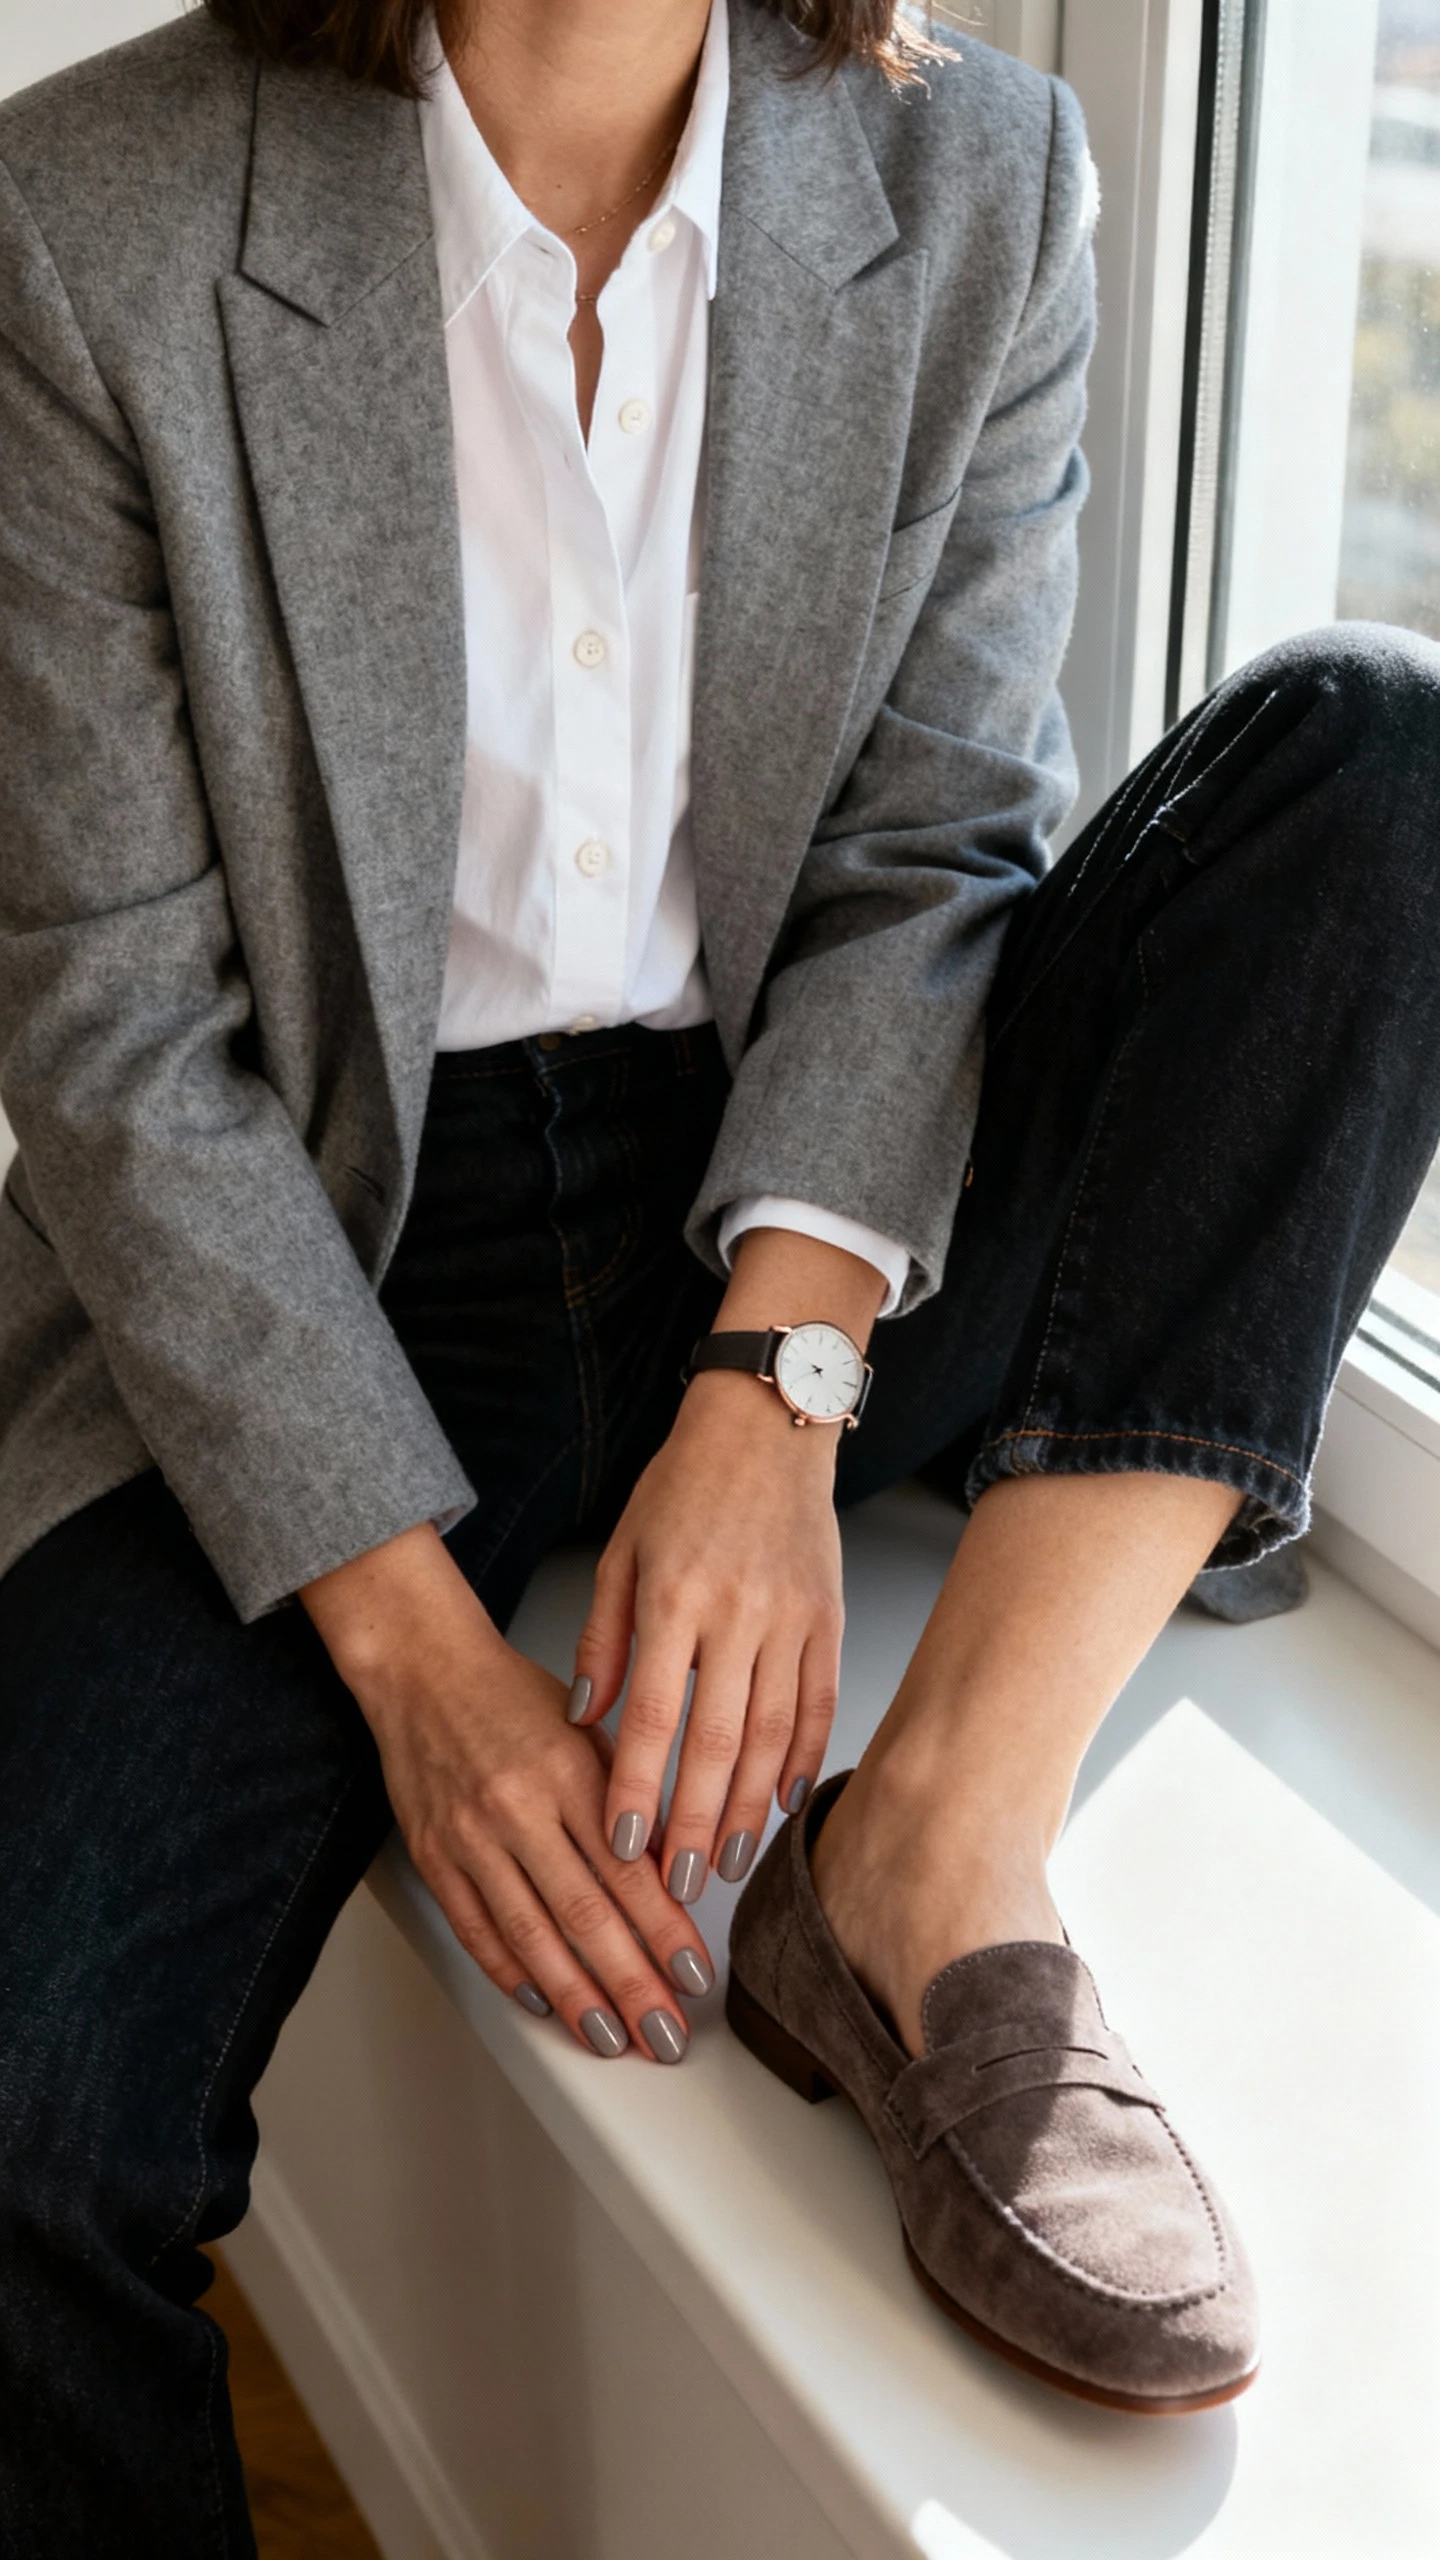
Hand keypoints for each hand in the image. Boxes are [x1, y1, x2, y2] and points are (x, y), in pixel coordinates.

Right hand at [301, 1525, 711, 2059]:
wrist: (421, 1670)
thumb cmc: (512, 1696)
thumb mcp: (587, 1731)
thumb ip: (626, 1800)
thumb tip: (670, 1877)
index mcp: (569, 1772)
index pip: (627, 1869)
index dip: (664, 1931)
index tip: (695, 1975)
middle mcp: (519, 1809)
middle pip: (585, 1915)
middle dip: (632, 1985)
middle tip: (667, 2034)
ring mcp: (470, 1838)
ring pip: (530, 1936)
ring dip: (577, 1998)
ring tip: (615, 2040)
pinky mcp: (433, 1857)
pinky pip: (475, 1930)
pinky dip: (510, 1973)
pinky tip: (545, 2004)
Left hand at [569, 1227, 883, 1899]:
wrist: (767, 1425)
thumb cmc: (685, 1484)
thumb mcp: (622, 1548)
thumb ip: (603, 1634)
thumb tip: (584, 1717)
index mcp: (674, 1596)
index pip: (652, 1715)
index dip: (638, 1787)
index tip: (624, 1847)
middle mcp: (737, 1613)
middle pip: (717, 1741)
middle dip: (694, 1822)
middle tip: (678, 1884)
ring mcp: (791, 1618)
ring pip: (772, 1735)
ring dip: (749, 1809)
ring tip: (726, 1864)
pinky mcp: (830, 1618)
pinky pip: (819, 1704)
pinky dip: (803, 1761)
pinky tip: (782, 1805)